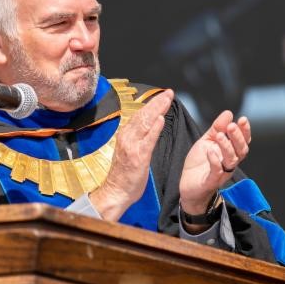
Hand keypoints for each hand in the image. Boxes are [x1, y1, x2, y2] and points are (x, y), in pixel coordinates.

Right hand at [89, 90, 172, 220]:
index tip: (164, 95)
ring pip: (145, 123)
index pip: (141, 115)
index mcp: (126, 135)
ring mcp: (132, 146)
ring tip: (167, 99)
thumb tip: (150, 124)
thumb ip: (140, 137)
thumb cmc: (125, 174)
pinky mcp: (138, 157)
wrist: (116, 191)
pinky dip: (154, 129)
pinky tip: (161, 120)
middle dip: (157, 102)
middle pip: (143, 115)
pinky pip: (147, 140)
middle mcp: (128, 137)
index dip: (152, 103)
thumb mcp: (131, 151)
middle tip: (169, 92)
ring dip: (157, 109)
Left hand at [178, 110, 250, 214]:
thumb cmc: (199, 164)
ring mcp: (222, 173)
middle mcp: (229, 163)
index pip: (243, 141)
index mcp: (230, 152)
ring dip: (227, 147)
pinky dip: (215, 161)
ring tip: (219, 136)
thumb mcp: (206, 141)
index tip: (243, 119)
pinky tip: (211, 151)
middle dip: (238, 138)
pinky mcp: (211, 181)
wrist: (188, 186)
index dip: (245, 131)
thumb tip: (229, 113)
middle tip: (231, 126)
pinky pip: (216, 172)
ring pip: (231, 160)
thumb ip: (217, 128)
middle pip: (241, 151)